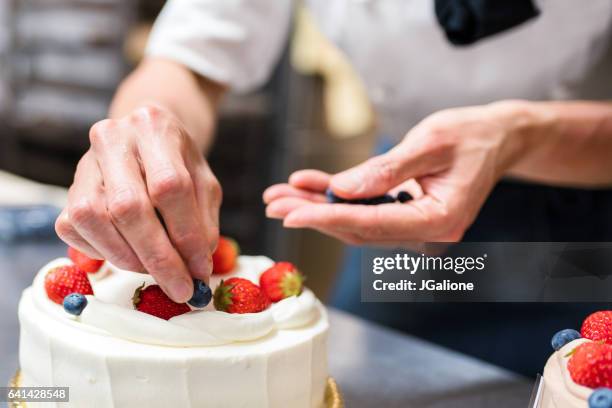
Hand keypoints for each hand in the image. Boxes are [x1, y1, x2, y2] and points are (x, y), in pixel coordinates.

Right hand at [55, 105, 220, 301]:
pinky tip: (129, 253)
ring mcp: (85, 162)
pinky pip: (75, 228)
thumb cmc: (180, 164)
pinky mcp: (68, 187)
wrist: (147, 137)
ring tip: (155, 270)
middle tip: (180, 287)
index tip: (199, 270)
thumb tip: (196, 265)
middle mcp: (113, 138)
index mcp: (155, 128)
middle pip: (128, 206)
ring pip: (94, 219)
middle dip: (158, 257)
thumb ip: (203, 221)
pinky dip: (103, 251)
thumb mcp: (204, 183)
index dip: (185, 235)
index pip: (169, 186)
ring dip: (129, 257)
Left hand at [264, 102, 527, 245]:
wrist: (499, 137)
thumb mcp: (431, 143)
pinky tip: (309, 184)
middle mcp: (425, 231)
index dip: (327, 218)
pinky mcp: (406, 212)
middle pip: (357, 227)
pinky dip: (337, 196)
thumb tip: (341, 190)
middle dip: (313, 214)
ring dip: (318, 206)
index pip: (371, 224)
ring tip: (280, 195)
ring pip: (355, 220)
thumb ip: (386, 170)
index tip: (291, 214)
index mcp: (438, 220)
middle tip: (274, 203)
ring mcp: (414, 224)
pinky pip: (365, 208)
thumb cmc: (472, 134)